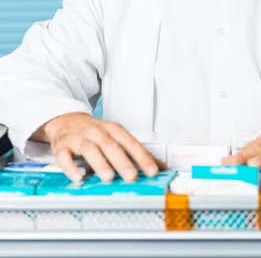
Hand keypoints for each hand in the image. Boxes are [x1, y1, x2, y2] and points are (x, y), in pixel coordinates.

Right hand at [37, 112, 165, 182]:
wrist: (65, 119)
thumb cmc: (94, 132)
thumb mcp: (115, 137)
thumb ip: (135, 152)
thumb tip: (161, 166)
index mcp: (112, 129)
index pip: (129, 142)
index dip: (141, 156)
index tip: (152, 171)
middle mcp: (96, 131)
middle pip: (111, 145)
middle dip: (122, 161)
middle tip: (132, 176)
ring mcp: (78, 138)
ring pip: (90, 149)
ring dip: (100, 163)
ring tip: (108, 177)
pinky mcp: (62, 146)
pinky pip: (65, 156)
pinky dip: (71, 167)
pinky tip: (78, 178)